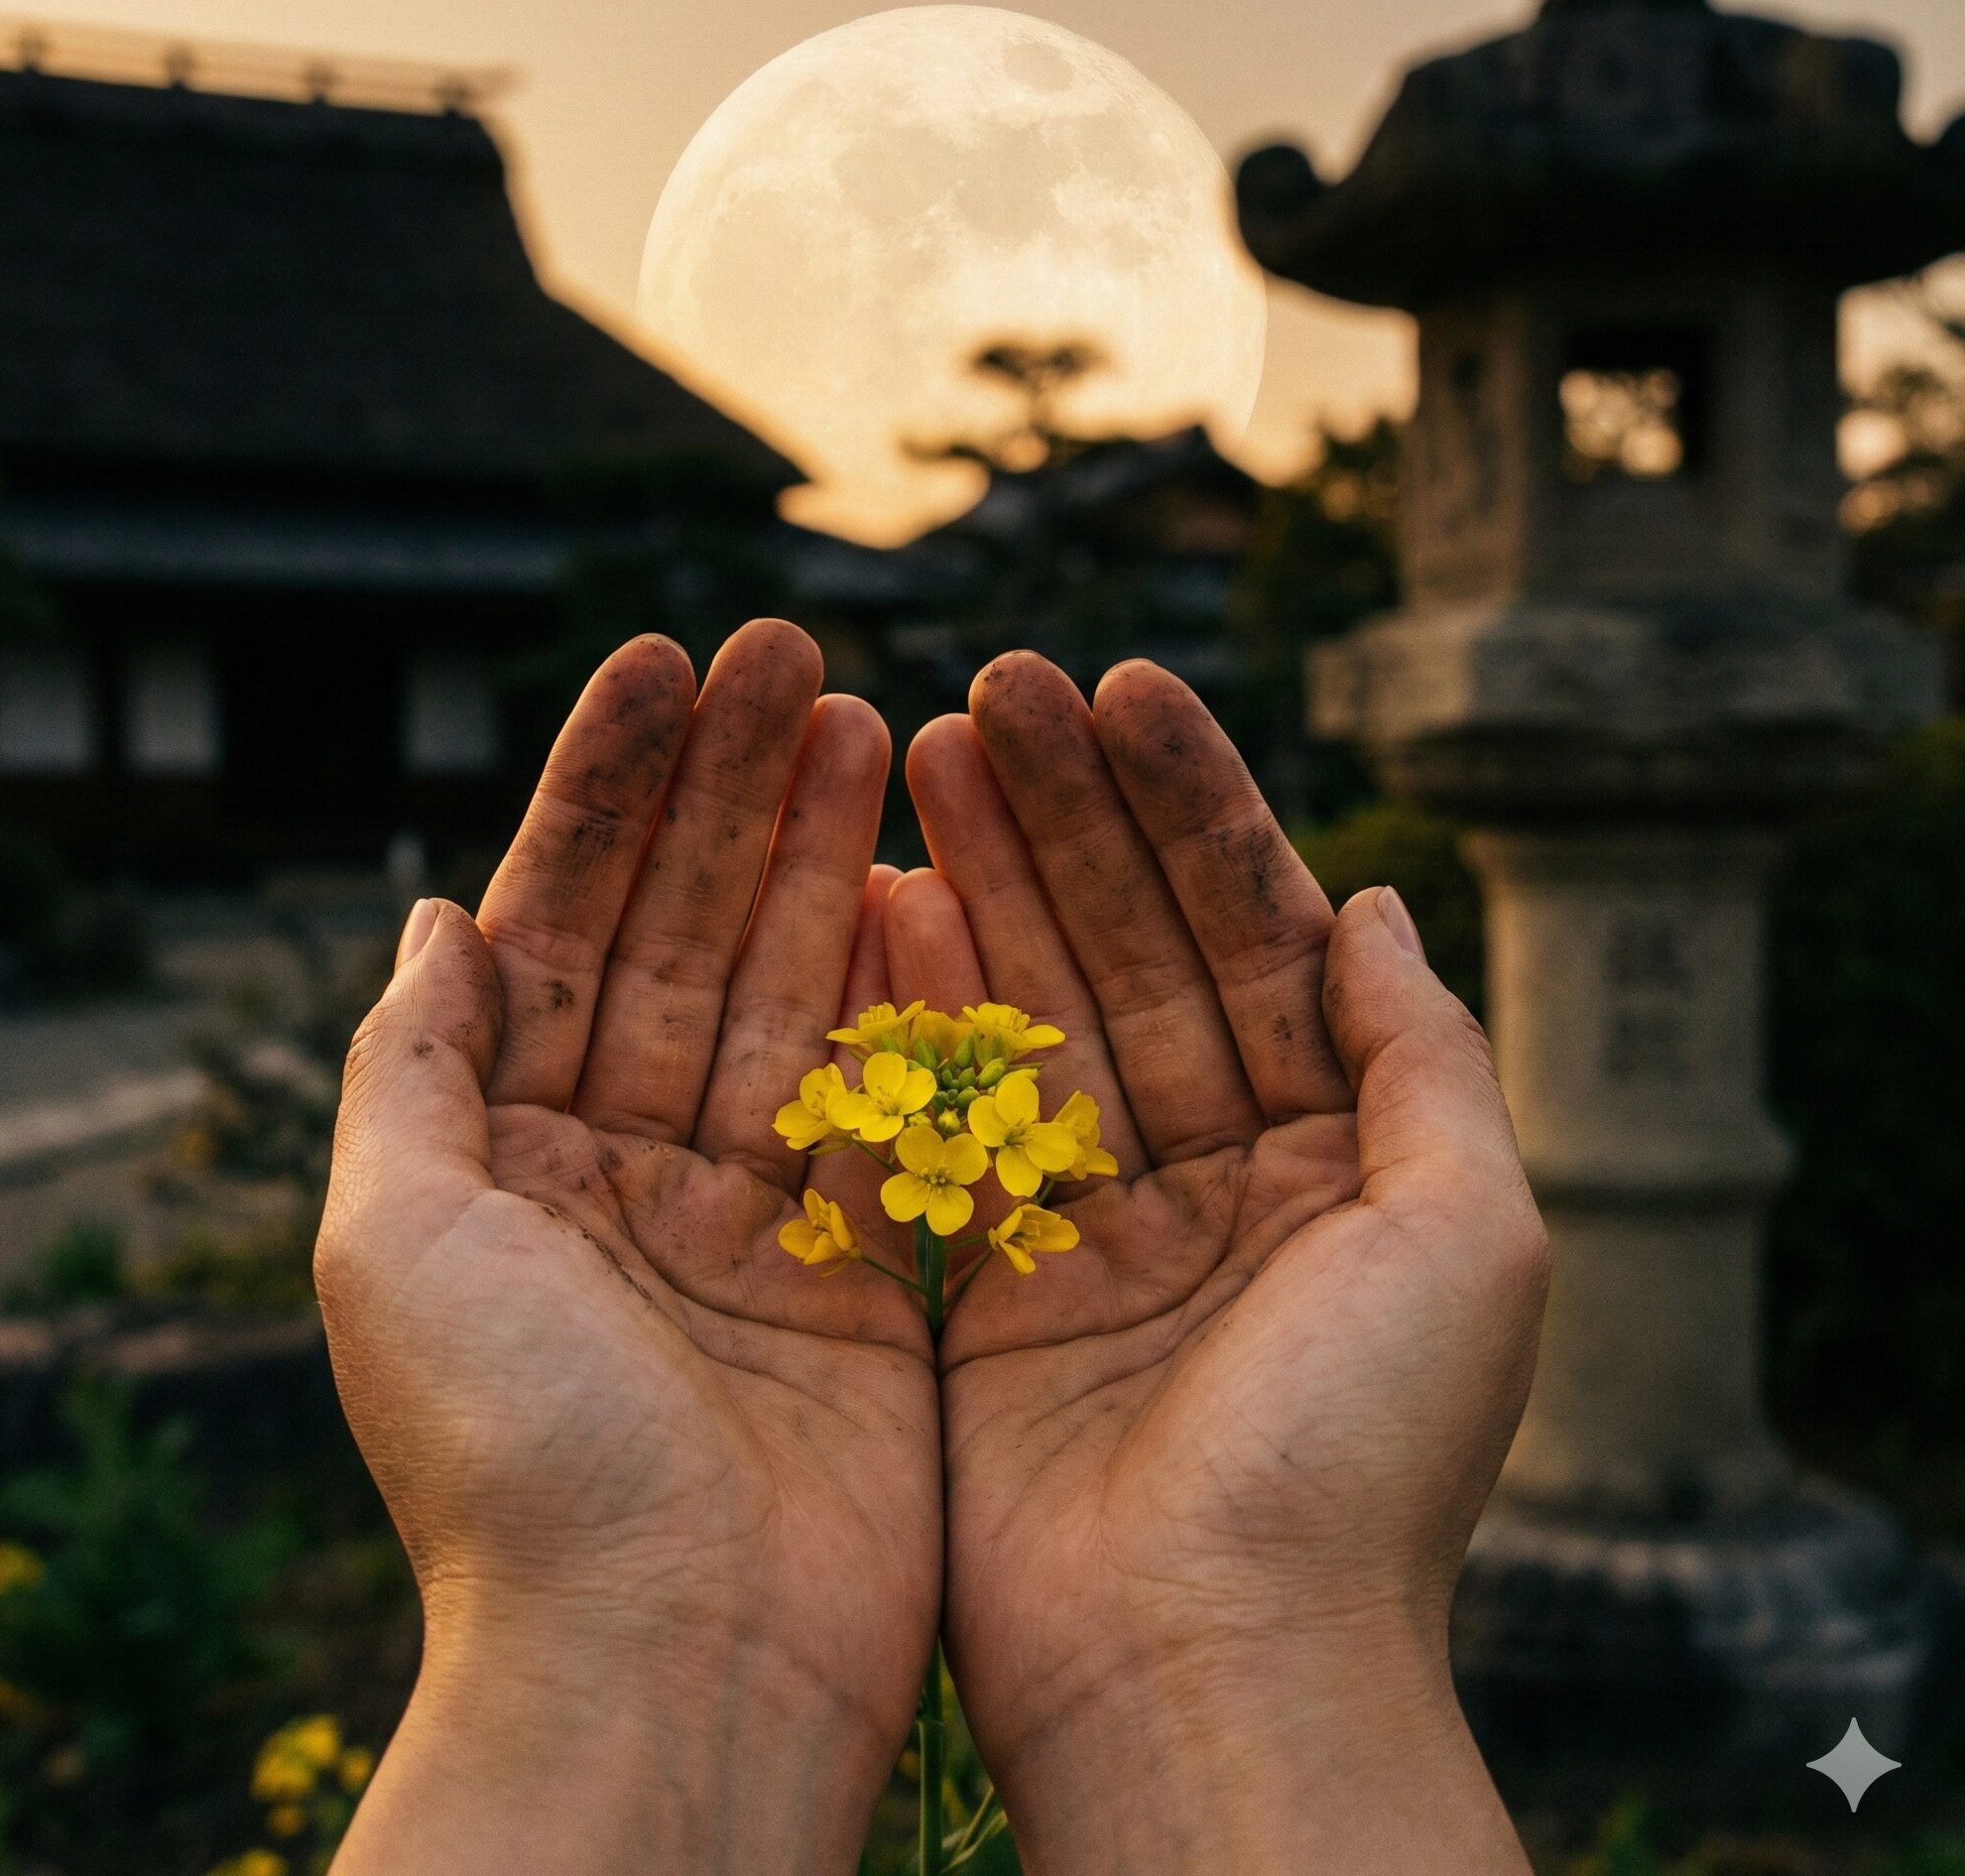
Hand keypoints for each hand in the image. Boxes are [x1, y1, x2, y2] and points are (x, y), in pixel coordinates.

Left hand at [317, 623, 937, 1875]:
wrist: (670, 1664)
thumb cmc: (511, 1461)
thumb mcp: (392, 1239)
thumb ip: (411, 1062)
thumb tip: (432, 910)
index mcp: (501, 1148)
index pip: (559, 916)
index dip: (610, 785)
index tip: (669, 659)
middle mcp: (620, 1163)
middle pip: (682, 928)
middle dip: (730, 787)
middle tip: (795, 648)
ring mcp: (744, 1206)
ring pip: (785, 985)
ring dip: (820, 849)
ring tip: (867, 718)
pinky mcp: (857, 1261)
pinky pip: (880, 1088)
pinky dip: (900, 979)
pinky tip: (923, 868)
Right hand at [893, 652, 1547, 1873]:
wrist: (1209, 1667)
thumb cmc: (1361, 1457)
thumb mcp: (1468, 1233)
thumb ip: (1426, 1054)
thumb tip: (1373, 899)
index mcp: (1337, 1154)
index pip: (1254, 931)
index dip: (1192, 805)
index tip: (1123, 685)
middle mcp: (1216, 1173)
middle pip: (1131, 947)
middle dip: (1070, 813)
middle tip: (995, 683)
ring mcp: (1094, 1222)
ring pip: (1033, 1007)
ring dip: (987, 875)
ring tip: (920, 744)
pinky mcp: (986, 1285)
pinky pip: (947, 1111)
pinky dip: (915, 1001)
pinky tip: (882, 888)